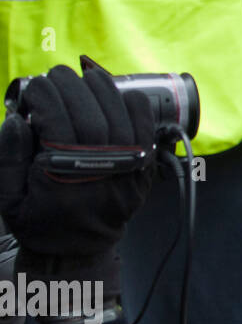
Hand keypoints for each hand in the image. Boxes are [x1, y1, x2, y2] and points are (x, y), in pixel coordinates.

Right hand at [0, 61, 154, 258]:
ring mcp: (128, 168)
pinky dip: (134, 105)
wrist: (79, 249)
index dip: (46, 96)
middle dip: (71, 86)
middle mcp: (101, 170)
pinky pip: (146, 127)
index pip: (58, 122)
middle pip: (91, 114)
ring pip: (120, 116)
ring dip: (101, 89)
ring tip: (83, 77)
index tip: (35, 85)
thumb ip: (8, 158)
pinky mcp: (144, 168)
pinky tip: (117, 94)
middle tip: (56, 74)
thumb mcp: (8, 198)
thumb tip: (15, 119)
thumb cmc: (40, 221)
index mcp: (63, 177)